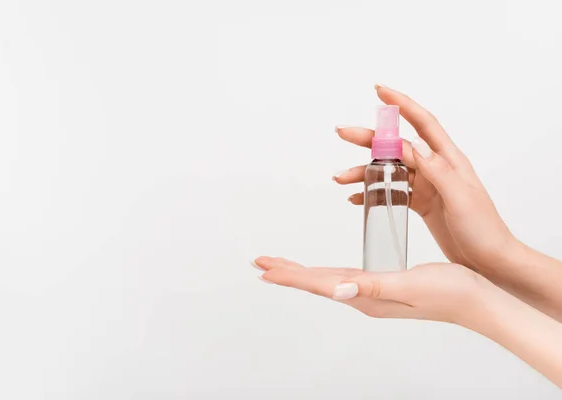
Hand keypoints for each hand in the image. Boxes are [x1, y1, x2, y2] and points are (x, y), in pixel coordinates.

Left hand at [254, 256, 486, 326]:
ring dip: (301, 273)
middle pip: (316, 282)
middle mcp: (364, 297)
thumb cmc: (449, 292)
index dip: (289, 275)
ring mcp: (372, 294)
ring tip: (280, 267)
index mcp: (366, 296)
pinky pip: (344, 279)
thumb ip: (371, 287)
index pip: (318, 284)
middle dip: (287, 273)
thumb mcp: (409, 284)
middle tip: (259, 263)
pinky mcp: (382, 286)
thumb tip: (336, 291)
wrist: (477, 301)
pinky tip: (323, 273)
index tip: (263, 269)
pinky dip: (325, 273)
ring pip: (327, 280)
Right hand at [334, 85, 514, 272]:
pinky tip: (356, 197)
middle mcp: (434, 167)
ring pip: (389, 171)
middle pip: (396, 146)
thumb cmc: (483, 229)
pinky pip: (391, 192)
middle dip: (369, 138)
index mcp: (448, 160)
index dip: (401, 104)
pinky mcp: (420, 203)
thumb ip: (437, 170)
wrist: (489, 260)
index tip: (379, 90)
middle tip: (342, 132)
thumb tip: (413, 144)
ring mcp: (426, 185)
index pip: (422, 124)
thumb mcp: (460, 198)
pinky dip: (372, 193)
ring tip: (341, 178)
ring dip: (364, 172)